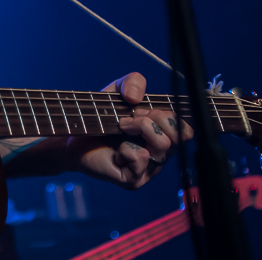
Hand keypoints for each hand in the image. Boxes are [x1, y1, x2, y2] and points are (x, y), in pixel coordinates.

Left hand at [68, 72, 192, 189]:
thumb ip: (133, 82)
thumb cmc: (100, 116)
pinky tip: (115, 151)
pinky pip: (141, 157)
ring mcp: (149, 169)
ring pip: (162, 145)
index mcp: (162, 135)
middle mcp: (160, 154)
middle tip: (129, 118)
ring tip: (120, 127)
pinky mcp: (134, 180)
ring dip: (139, 128)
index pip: (187, 129)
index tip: (144, 109)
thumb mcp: (118, 91)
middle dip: (153, 118)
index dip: (169, 115)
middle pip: (179, 135)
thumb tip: (136, 98)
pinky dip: (125, 147)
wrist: (75, 135)